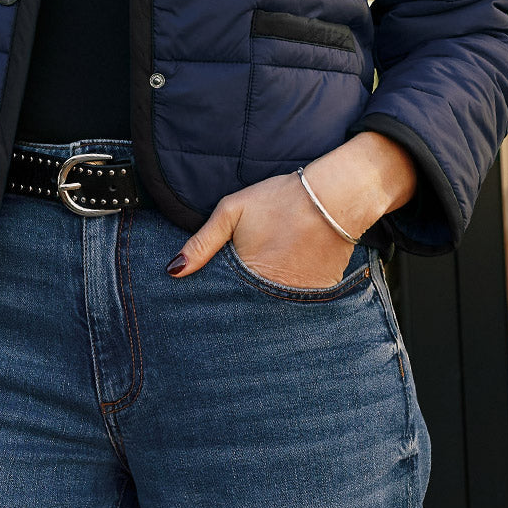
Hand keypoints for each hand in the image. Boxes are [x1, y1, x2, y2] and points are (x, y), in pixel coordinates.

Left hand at [165, 132, 416, 287]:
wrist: (334, 196)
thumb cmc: (278, 200)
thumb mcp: (232, 211)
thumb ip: (203, 243)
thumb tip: (173, 271)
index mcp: (247, 276)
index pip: (223, 302)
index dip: (217, 300)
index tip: (212, 297)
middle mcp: (273, 295)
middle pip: (248, 310)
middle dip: (240, 305)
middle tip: (244, 286)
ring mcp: (299, 299)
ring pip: (273, 311)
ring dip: (266, 303)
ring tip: (270, 278)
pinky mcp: (321, 296)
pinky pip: (301, 306)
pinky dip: (293, 298)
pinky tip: (293, 275)